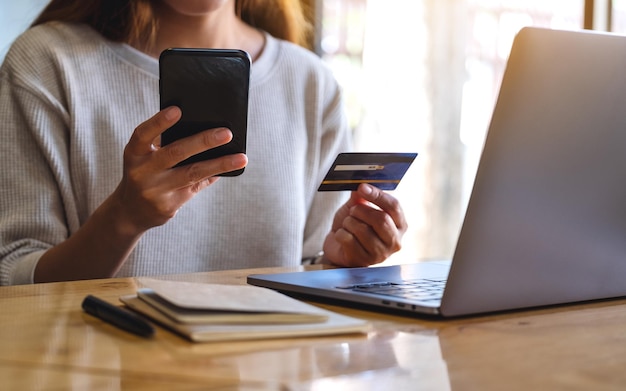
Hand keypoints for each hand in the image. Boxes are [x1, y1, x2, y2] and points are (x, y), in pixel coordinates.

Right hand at [111, 106, 247, 233]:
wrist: (131, 212)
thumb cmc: (145, 172)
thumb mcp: (145, 157)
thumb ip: (166, 143)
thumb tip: (207, 129)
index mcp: (134, 153)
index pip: (144, 134)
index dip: (159, 122)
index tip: (178, 109)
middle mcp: (141, 172)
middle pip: (175, 153)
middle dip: (203, 141)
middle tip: (227, 133)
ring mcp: (155, 191)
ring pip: (193, 173)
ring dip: (220, 164)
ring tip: (241, 157)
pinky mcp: (168, 206)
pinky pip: (196, 187)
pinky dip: (214, 175)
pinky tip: (230, 168)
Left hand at [322, 183, 407, 266]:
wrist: (338, 246)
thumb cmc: (353, 227)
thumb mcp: (358, 208)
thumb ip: (361, 197)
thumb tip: (361, 187)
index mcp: (400, 225)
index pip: (394, 207)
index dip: (377, 195)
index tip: (362, 187)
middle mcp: (395, 242)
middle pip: (381, 219)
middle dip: (362, 211)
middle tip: (352, 209)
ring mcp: (380, 254)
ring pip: (362, 229)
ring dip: (349, 222)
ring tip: (347, 224)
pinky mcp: (363, 261)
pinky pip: (348, 239)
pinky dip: (340, 233)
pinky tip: (342, 236)